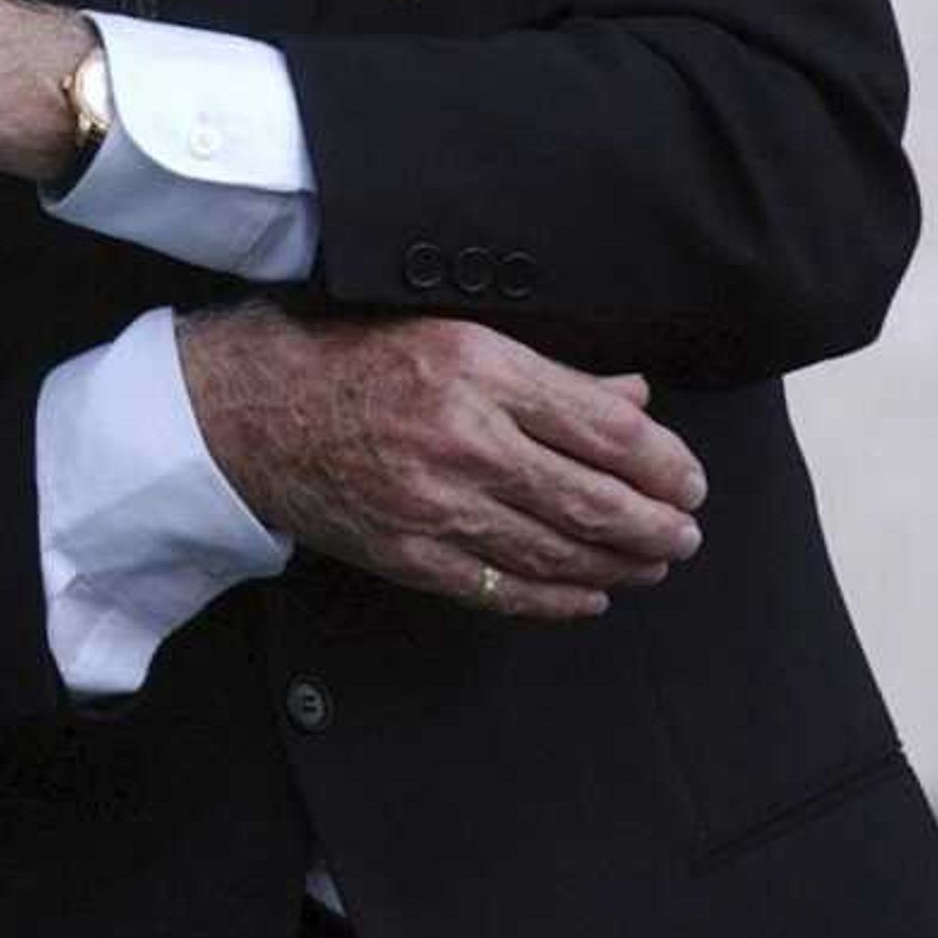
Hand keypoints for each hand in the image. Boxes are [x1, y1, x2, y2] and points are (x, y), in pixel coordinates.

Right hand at [179, 305, 704, 618]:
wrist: (249, 415)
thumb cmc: (349, 363)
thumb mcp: (451, 338)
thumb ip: (548, 375)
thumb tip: (634, 401)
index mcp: (477, 368)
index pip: (607, 428)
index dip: (665, 462)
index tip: (688, 480)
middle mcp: (460, 437)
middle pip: (594, 499)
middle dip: (656, 525)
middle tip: (684, 534)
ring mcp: (433, 503)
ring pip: (557, 550)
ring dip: (620, 564)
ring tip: (650, 563)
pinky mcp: (408, 553)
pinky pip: (503, 588)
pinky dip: (558, 599)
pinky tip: (589, 594)